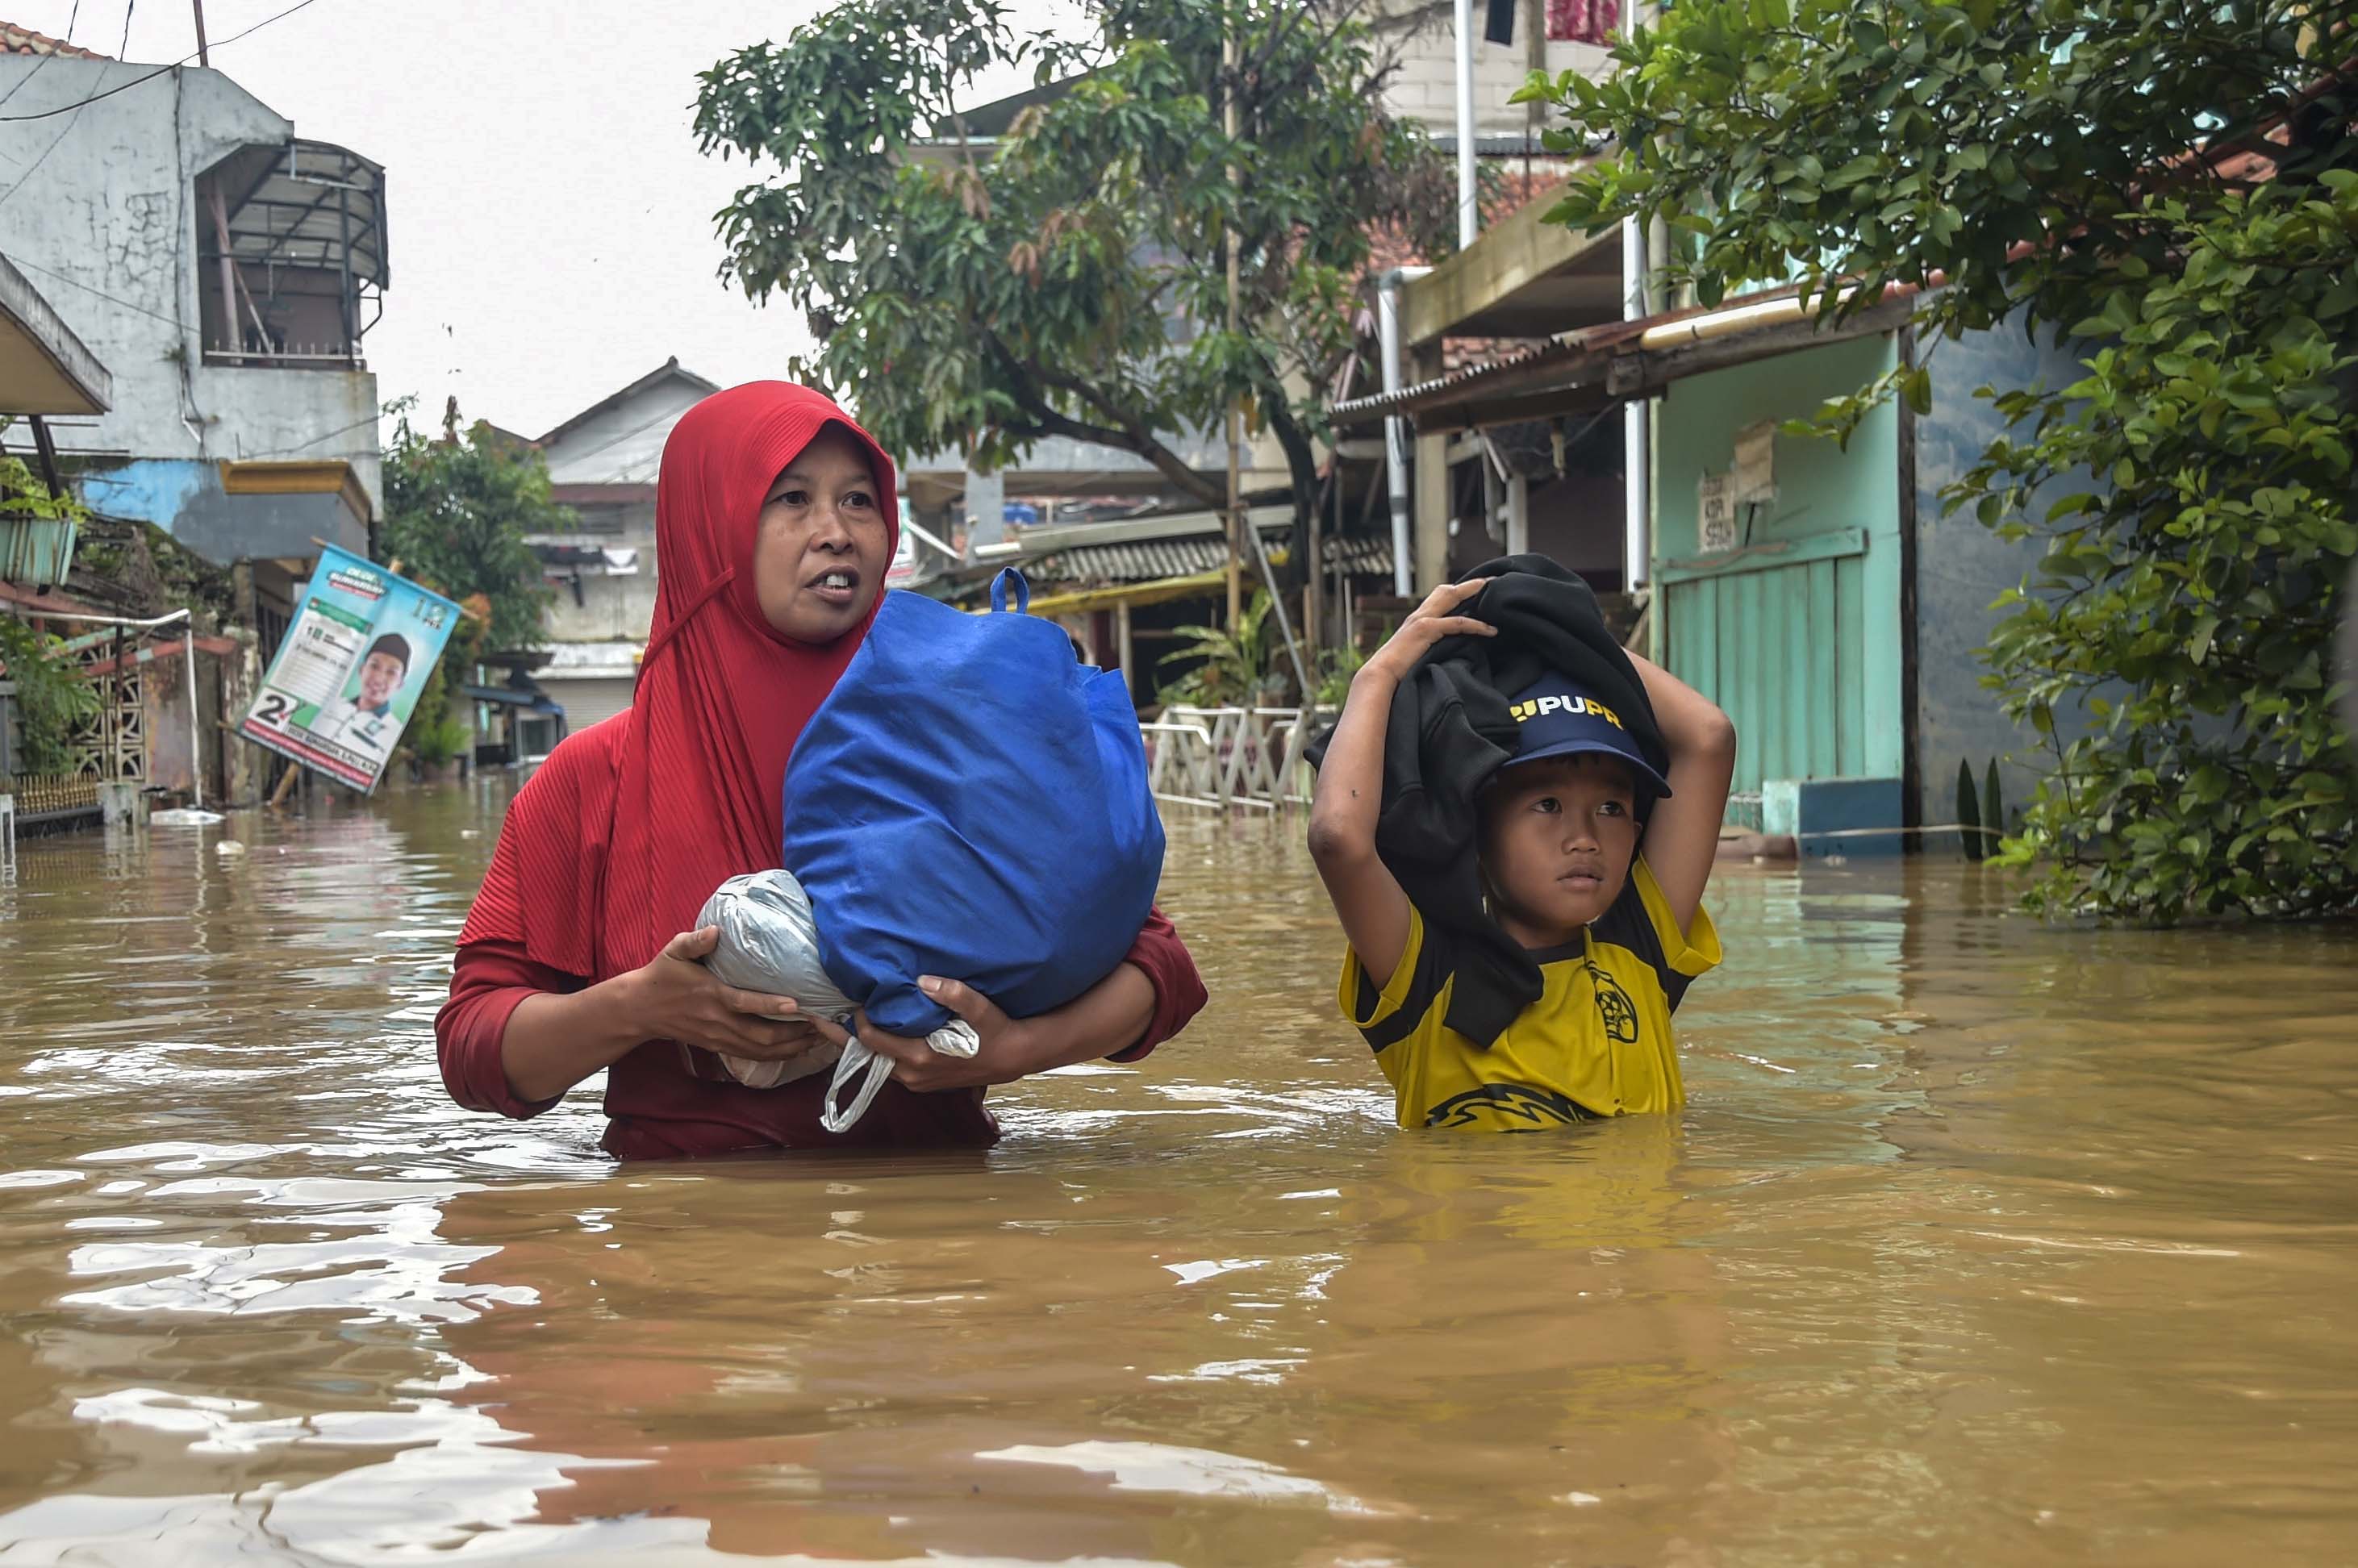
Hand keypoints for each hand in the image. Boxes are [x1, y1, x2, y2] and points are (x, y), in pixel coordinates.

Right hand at [621, 927, 835, 1067]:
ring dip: (790, 1047)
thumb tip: (715, 931)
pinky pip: (751, 1056)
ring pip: (759, 1050)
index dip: (770, 1006)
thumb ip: (695, 941)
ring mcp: (718, 1038)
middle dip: (793, 1034)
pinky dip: (776, 1056)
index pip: (744, 1003)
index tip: (796, 1005)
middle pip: (760, 1036)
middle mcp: (717, 1021)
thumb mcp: (673, 951)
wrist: (640, 1009)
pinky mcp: (718, 1047)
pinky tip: (796, 1049)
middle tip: (821, 1025)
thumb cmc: (662, 975)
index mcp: (710, 995)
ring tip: (817, 1039)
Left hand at [841, 976, 1048, 1092]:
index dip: (856, 1021)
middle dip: (842, 1037)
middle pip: (865, 1056)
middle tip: (816, 1019)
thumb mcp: (979, 1008)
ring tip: (840, 1023)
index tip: (850, 1001)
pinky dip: (876, 1051)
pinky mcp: (920, 1082)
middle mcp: (912, 1074)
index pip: (873, 1040)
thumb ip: (952, 993)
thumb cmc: (995, 1030)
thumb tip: (923, 980)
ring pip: (876, 1063)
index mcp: (919, 1056)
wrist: (1013, 1057)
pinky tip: (871, 1034)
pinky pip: (889, 1066)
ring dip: (860, 1044)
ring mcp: (915, 1081)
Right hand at [1360, 577, 1495, 684]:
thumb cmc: (1398, 668)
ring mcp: (1423, 620)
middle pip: (1447, 590)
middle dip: (1470, 584)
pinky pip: (1457, 623)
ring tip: (1497, 595)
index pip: (1439, 596)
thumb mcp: (1415, 651)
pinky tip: (1490, 630)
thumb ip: (1429, 644)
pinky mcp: (1427, 630)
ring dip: (1476, 594)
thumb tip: (1447, 648)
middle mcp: (1420, 614)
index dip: (1458, 590)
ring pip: (1453, 598)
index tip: (1477, 588)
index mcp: (1417, 619)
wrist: (1382, 673)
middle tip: (1491, 581)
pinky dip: (1476, 625)